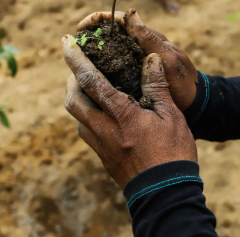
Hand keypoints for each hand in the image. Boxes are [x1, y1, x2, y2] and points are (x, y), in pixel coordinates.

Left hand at [62, 37, 197, 188]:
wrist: (165, 195)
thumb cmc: (173, 153)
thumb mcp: (170, 115)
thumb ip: (156, 86)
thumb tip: (150, 59)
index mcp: (120, 115)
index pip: (90, 81)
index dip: (76, 60)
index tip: (66, 43)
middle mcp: (103, 129)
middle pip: (73, 99)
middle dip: (70, 79)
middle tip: (79, 66)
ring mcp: (100, 146)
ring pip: (77, 117)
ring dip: (77, 98)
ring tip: (89, 86)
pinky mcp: (103, 157)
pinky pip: (86, 131)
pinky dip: (87, 115)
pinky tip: (101, 112)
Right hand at [77, 9, 197, 111]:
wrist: (195, 106)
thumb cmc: (184, 82)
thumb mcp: (168, 59)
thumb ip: (150, 39)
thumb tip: (130, 13)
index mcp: (146, 39)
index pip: (117, 21)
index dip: (97, 20)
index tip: (80, 27)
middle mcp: (137, 49)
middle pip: (108, 37)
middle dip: (89, 39)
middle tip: (72, 47)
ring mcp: (134, 65)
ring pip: (107, 55)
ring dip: (91, 57)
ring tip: (75, 65)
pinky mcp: (133, 80)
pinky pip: (111, 73)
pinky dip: (99, 75)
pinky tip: (87, 84)